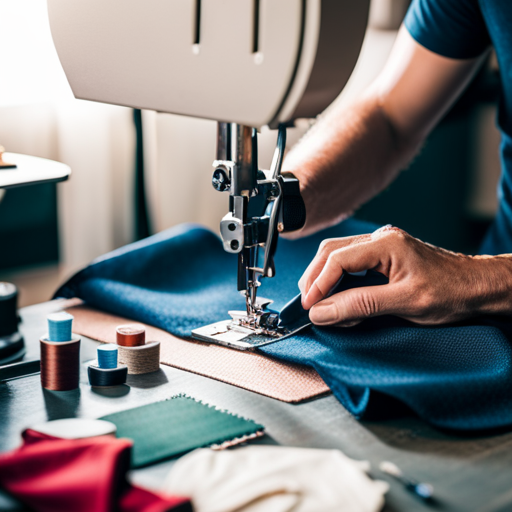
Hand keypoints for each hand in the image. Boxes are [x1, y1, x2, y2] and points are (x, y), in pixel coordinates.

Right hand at [299, 225, 510, 326]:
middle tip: (308, 305)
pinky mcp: (383, 255)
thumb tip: (323, 311)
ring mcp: (381, 245)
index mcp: (386, 244)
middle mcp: (381, 239)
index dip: (318, 284)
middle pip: (331, 252)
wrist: (477, 287)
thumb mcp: (403, 303)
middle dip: (315, 279)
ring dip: (324, 279)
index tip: (309, 306)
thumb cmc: (451, 293)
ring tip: (321, 304)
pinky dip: (339, 280)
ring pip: (337, 255)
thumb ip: (359, 305)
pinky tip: (339, 297)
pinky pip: (350, 262)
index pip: (337, 259)